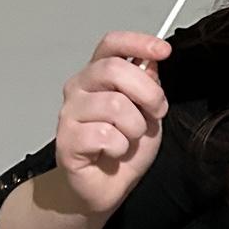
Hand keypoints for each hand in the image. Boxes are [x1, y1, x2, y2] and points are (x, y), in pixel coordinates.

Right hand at [54, 32, 170, 215]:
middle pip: (114, 69)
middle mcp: (80, 88)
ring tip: (129, 139)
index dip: (137, 42)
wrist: (109, 185)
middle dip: (147, 92)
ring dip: (135, 127)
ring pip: (114, 105)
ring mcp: (69, 113)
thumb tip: (150, 62)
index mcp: (99, 75)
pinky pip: (104, 135)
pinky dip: (119, 146)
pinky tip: (113, 152)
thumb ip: (148, 85)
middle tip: (156, 112)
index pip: (111, 44)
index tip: (163, 50)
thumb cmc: (127, 146)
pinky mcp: (65, 141)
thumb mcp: (149, 111)